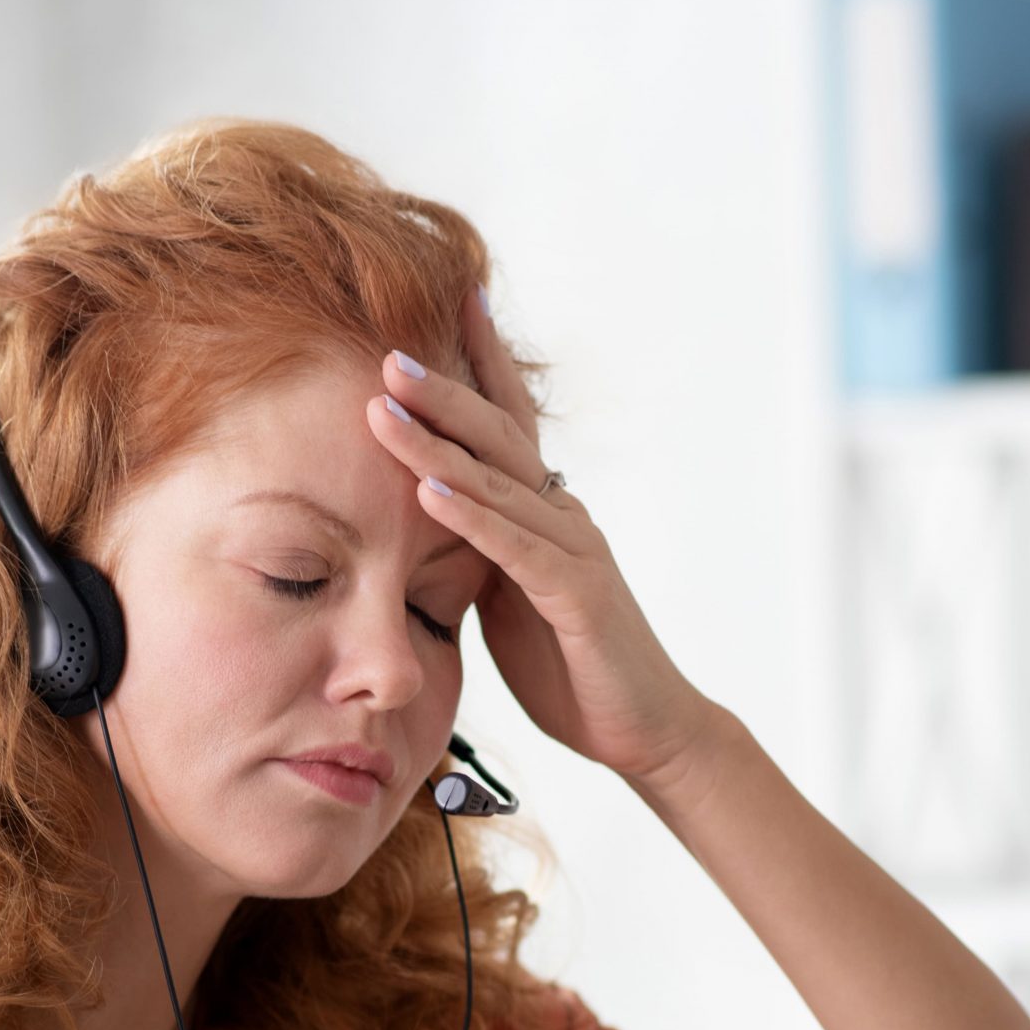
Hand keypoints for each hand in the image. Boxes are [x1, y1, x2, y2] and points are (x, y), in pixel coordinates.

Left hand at [364, 288, 721, 789]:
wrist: (643, 729)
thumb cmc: (573, 666)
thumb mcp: (508, 599)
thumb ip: (476, 554)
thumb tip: (423, 521)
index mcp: (544, 513)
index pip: (509, 423)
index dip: (482, 361)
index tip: (452, 299)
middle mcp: (563, 515)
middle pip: (498, 436)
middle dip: (442, 390)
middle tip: (386, 350)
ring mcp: (575, 551)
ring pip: (499, 483)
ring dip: (438, 444)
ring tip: (386, 406)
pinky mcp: (578, 596)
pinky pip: (516, 548)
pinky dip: (472, 517)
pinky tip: (430, 490)